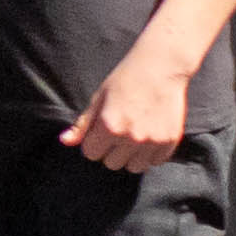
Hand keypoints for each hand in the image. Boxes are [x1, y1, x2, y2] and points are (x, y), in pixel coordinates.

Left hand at [63, 47, 194, 176]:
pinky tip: (149, 136)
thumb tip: (65, 141)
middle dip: (111, 151)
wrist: (161, 68)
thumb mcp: (98, 99)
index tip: (100, 132)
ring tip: (134, 136)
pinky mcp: (170, 141)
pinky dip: (150, 154)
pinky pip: (155, 162)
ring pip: (134, 167)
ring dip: (131, 156)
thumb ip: (83, 124)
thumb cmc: (125, 80)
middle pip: (111, 163)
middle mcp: (130, 137)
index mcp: (109, 126)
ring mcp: (152, 141)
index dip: (93, 143)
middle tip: (118, 132)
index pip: (91, 153)